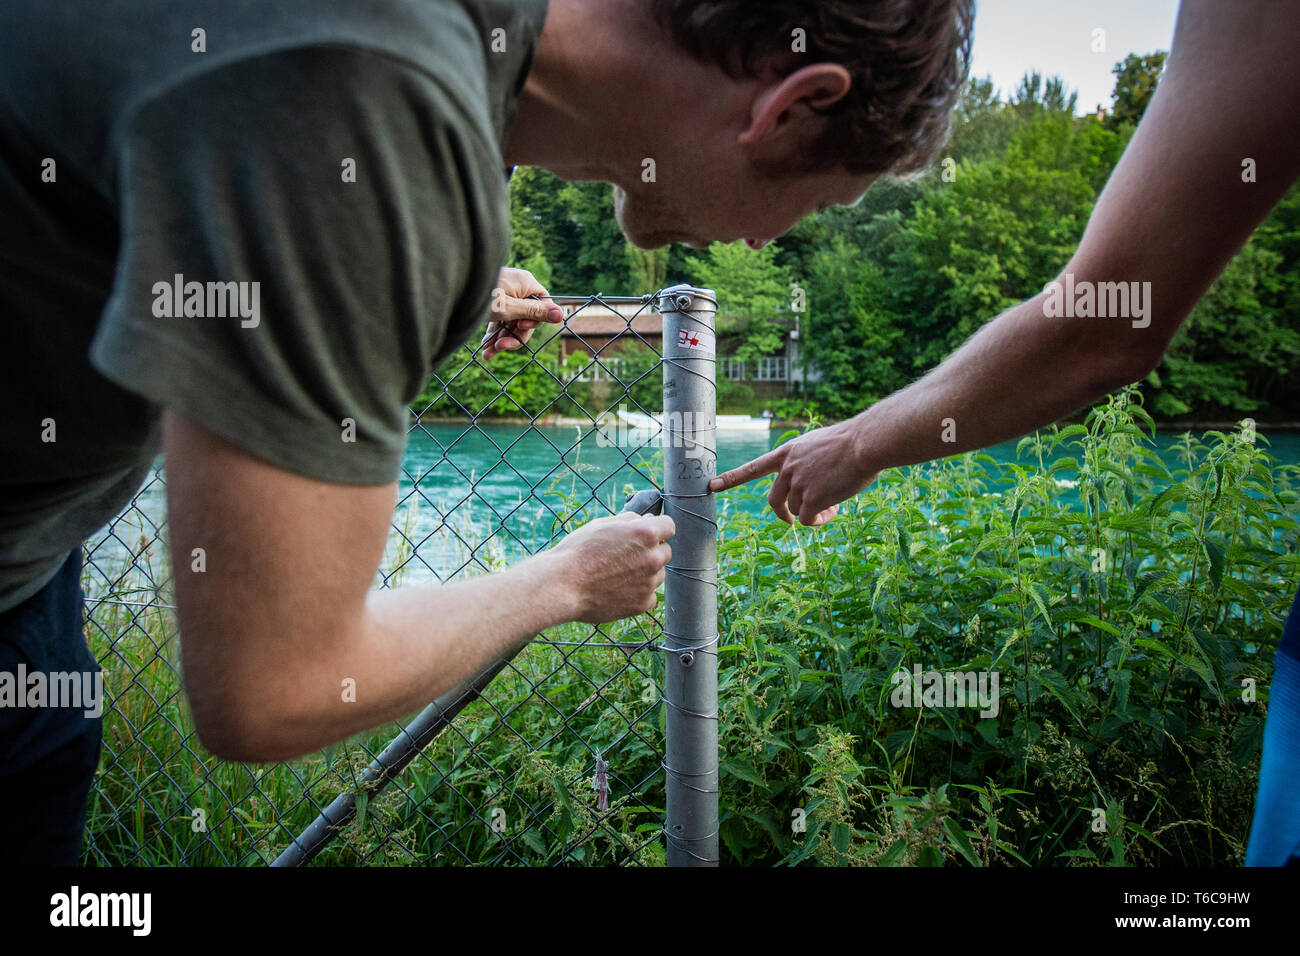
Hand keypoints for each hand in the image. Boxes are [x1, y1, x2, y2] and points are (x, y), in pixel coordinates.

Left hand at [480, 267, 563, 359]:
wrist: (448, 286)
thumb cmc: (479, 294)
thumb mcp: (508, 308)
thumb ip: (534, 313)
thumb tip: (561, 315)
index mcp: (526, 283)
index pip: (542, 305)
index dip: (534, 321)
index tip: (521, 326)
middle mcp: (517, 288)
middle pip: (526, 318)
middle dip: (515, 335)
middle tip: (501, 347)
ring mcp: (503, 295)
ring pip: (511, 322)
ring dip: (501, 340)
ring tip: (488, 353)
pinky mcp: (491, 303)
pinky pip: (498, 321)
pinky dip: (493, 335)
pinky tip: (485, 350)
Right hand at [546, 512, 675, 623]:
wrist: (562, 585)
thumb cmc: (578, 551)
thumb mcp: (602, 525)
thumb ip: (630, 520)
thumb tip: (649, 519)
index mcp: (645, 533)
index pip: (669, 526)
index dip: (658, 529)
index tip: (647, 535)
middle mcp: (653, 557)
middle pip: (666, 551)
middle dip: (651, 551)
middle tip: (625, 556)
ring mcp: (649, 583)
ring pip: (658, 574)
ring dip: (646, 573)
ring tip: (616, 575)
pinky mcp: (643, 604)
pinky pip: (650, 596)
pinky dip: (639, 594)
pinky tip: (619, 591)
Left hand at [708, 417, 879, 525]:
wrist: (864, 443)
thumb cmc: (851, 442)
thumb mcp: (820, 445)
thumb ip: (808, 463)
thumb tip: (814, 486)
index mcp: (787, 453)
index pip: (753, 468)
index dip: (732, 478)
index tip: (711, 485)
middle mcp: (787, 469)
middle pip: (774, 500)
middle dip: (782, 513)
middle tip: (795, 519)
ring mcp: (798, 484)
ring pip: (795, 510)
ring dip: (812, 513)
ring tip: (833, 504)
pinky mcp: (812, 499)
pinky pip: (808, 520)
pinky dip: (819, 521)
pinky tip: (835, 510)